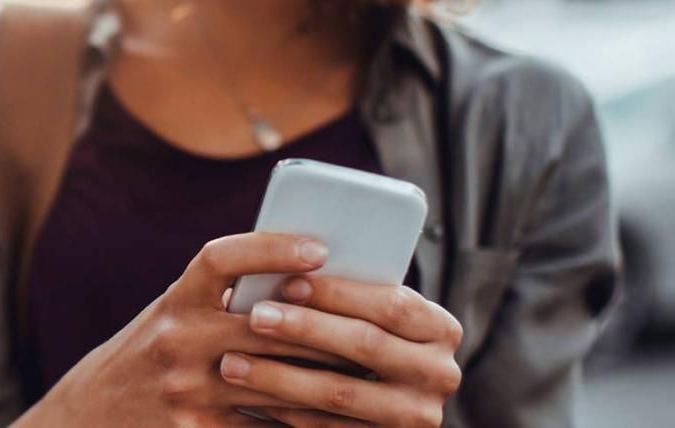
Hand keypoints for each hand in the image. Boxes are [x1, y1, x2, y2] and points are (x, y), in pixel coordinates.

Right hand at [17, 233, 346, 426]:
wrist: (92, 412)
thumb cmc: (150, 354)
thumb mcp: (174, 315)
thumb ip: (223, 300)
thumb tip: (306, 282)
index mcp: (174, 300)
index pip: (222, 259)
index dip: (271, 247)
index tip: (319, 247)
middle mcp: (176, 340)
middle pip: (268, 326)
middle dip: (326, 327)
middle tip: (377, 324)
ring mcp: (186, 390)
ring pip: (277, 382)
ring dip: (328, 379)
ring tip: (370, 373)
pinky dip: (304, 424)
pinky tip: (338, 419)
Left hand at [218, 275, 463, 426]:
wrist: (385, 407)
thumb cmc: (365, 339)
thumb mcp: (373, 316)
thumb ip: (350, 297)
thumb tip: (290, 263)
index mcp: (440, 329)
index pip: (390, 303)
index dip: (338, 293)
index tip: (288, 282)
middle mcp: (440, 374)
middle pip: (365, 344)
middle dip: (304, 328)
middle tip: (255, 317)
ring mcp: (416, 415)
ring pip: (340, 392)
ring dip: (281, 376)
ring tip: (233, 362)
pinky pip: (328, 427)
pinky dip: (286, 411)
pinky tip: (251, 397)